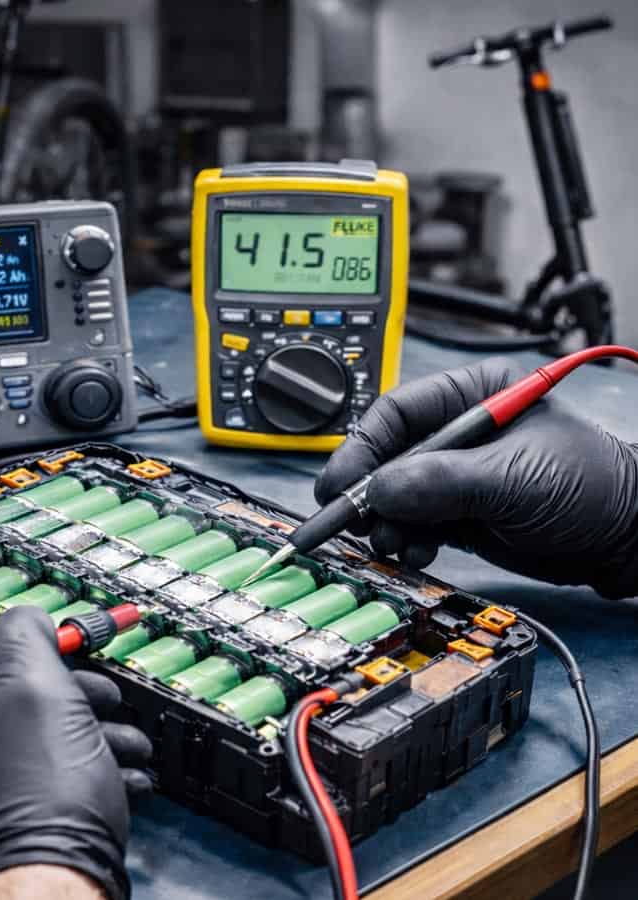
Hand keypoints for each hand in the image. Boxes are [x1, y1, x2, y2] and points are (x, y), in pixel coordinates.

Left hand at [0, 606, 152, 899]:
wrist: (52, 888)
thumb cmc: (35, 790)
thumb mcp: (33, 684)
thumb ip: (25, 638)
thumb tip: (24, 618)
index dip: (12, 644)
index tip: (52, 640)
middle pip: (11, 704)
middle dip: (71, 694)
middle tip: (105, 693)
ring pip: (40, 745)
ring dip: (92, 733)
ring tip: (133, 742)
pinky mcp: (12, 834)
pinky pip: (51, 786)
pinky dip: (90, 772)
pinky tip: (127, 776)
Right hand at [315, 357, 637, 598]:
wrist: (627, 540)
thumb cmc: (591, 486)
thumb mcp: (513, 477)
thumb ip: (440, 482)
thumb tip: (377, 492)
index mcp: (472, 396)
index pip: (397, 413)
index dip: (361, 447)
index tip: (339, 484)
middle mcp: (457, 432)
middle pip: (387, 456)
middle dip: (369, 491)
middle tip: (354, 521)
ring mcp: (456, 474)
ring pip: (394, 494)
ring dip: (385, 522)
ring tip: (393, 544)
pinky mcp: (458, 511)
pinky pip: (412, 522)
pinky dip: (405, 539)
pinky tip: (414, 551)